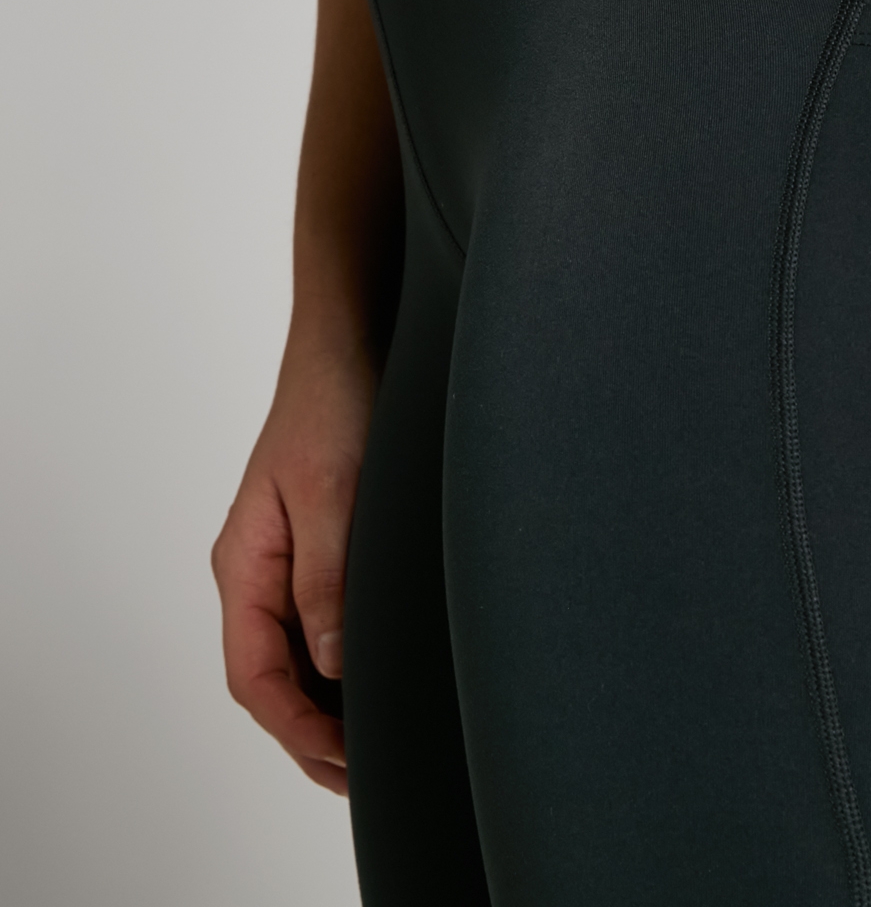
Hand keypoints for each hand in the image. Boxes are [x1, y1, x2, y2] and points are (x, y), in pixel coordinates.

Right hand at [212, 331, 373, 793]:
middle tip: (363, 776)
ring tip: (374, 747)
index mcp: (244, 563)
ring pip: (298, 653)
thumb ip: (328, 578)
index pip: (254, 673)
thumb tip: (332, 664)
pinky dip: (345, 662)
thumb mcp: (334, 492)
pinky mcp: (323, 542)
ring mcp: (290, 558)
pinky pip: (323, 621)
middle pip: (272, 675)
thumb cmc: (335, 403)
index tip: (342, 763)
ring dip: (329, 703)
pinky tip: (378, 680)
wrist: (351, 342)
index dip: (296, 727)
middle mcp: (260, 569)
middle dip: (311, 732)